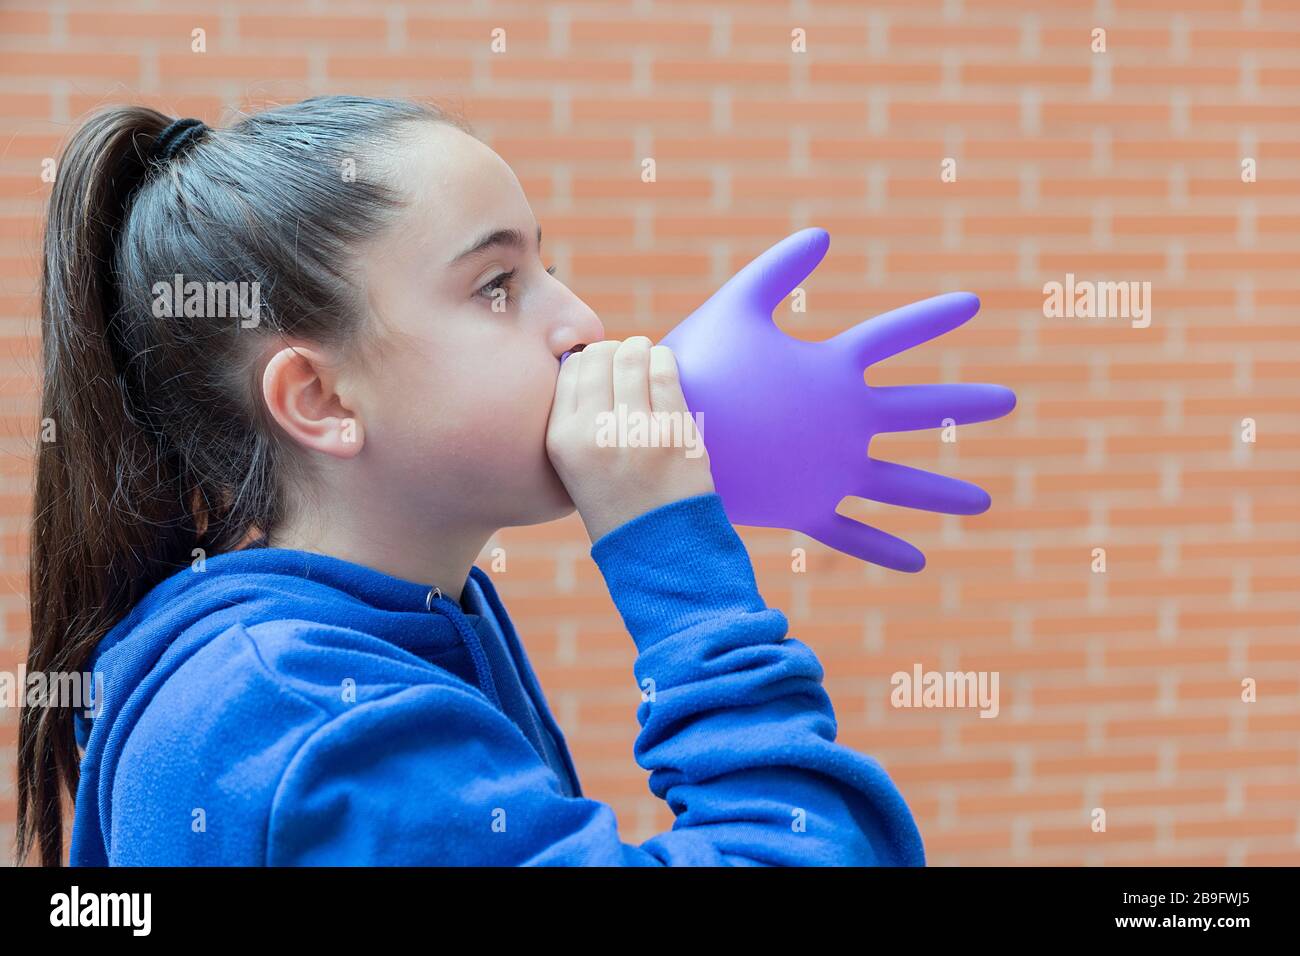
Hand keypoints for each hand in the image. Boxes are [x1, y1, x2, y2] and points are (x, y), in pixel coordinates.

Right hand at [547, 336, 715, 543]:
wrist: (661, 549)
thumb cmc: (620, 502)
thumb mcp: (576, 466)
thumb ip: (578, 419)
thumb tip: (593, 360)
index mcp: (561, 440)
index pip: (568, 370)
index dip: (588, 362)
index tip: (604, 372)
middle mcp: (591, 433)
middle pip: (598, 356)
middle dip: (615, 352)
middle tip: (628, 364)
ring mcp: (633, 431)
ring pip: (632, 355)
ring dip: (641, 350)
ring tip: (646, 361)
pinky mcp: (672, 431)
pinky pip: (665, 370)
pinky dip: (664, 361)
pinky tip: (664, 368)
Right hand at [658, 227, 1016, 572]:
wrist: (662, 439)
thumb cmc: (697, 366)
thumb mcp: (735, 305)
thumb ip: (778, 269)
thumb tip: (823, 232)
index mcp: (833, 371)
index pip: (894, 335)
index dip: (932, 316)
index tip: (973, 304)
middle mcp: (847, 423)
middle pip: (920, 409)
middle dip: (965, 403)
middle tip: (1007, 402)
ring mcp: (832, 471)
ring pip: (901, 486)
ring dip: (943, 494)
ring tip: (983, 504)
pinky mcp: (807, 509)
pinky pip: (853, 534)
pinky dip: (883, 549)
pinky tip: (917, 563)